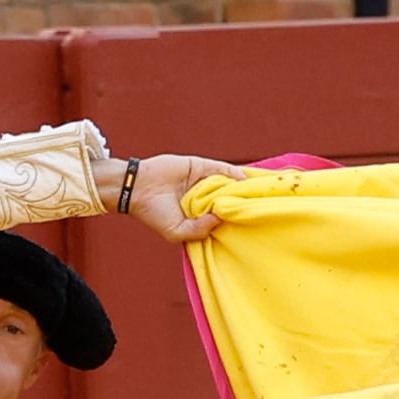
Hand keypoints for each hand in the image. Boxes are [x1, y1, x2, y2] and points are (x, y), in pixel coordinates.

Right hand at [94, 154, 246, 242]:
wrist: (137, 189)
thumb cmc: (154, 214)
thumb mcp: (177, 232)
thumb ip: (199, 230)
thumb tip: (221, 218)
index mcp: (197, 216)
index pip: (221, 217)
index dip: (234, 220)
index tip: (251, 225)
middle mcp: (202, 198)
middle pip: (227, 199)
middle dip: (242, 202)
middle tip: (261, 207)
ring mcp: (202, 181)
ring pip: (227, 183)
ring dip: (241, 187)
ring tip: (260, 193)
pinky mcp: (200, 166)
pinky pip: (222, 169)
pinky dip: (235, 173)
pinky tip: (247, 180)